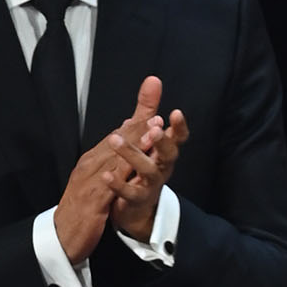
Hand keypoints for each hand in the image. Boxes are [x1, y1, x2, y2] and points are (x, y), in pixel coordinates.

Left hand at [107, 76, 187, 240]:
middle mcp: (162, 166)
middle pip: (169, 153)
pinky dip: (119, 183)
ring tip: (115, 139)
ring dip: (133, 154)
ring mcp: (152, 184)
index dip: (179, 127)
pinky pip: (130, 192)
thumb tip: (153, 79)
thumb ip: (148, 110)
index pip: (178, 137)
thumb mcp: (144, 136)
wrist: (134, 207)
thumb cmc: (140, 167)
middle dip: (162, 140)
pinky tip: (107, 174)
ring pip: (149, 170)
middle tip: (154, 128)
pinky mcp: (137, 199)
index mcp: (164, 151)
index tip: (175, 113)